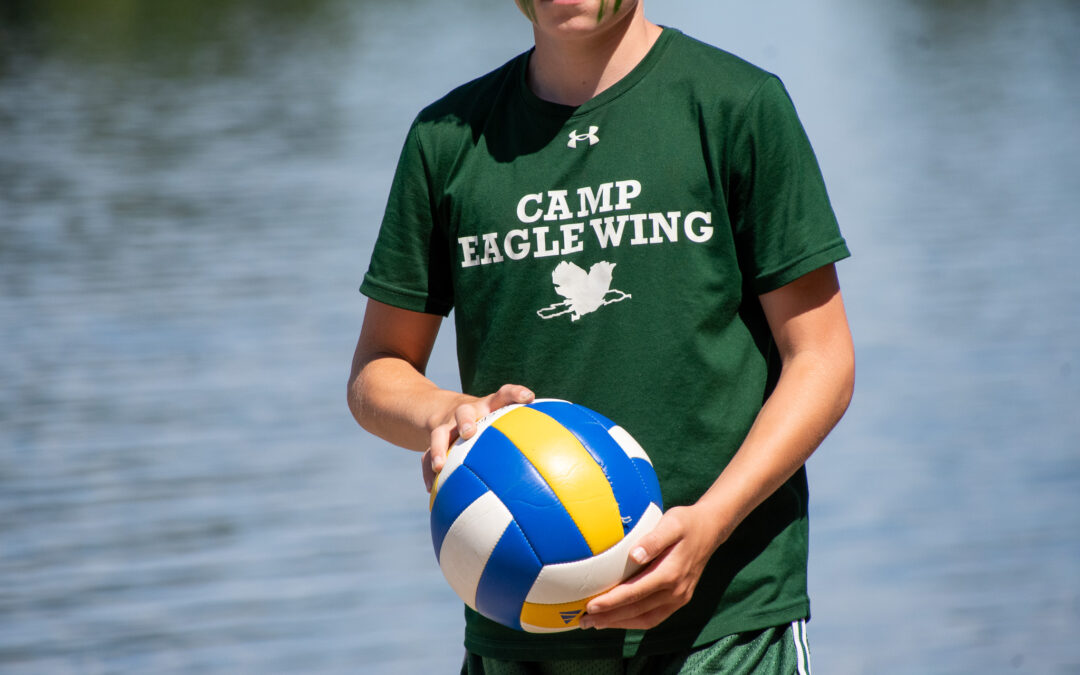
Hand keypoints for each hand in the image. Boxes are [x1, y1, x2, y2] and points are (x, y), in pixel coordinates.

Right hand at [421, 384, 534, 490]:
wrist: (439, 410)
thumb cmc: (484, 423)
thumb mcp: (500, 421)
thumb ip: (527, 434)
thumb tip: (566, 461)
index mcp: (488, 406)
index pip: (504, 394)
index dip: (515, 393)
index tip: (528, 398)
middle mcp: (467, 412)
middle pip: (465, 411)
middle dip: (467, 420)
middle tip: (470, 432)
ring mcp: (446, 425)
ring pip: (439, 433)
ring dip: (439, 447)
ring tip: (440, 465)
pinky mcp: (431, 439)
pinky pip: (426, 455)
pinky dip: (427, 472)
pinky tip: (432, 489)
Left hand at [579, 505, 724, 629]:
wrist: (711, 530)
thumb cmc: (686, 522)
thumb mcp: (671, 522)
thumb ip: (653, 539)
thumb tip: (633, 555)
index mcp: (671, 573)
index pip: (635, 593)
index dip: (611, 602)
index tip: (590, 606)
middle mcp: (676, 591)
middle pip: (637, 611)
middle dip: (609, 618)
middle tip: (583, 621)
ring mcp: (679, 598)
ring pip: (645, 619)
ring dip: (619, 623)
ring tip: (595, 623)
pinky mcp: (680, 599)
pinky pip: (654, 617)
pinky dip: (633, 621)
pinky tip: (617, 618)